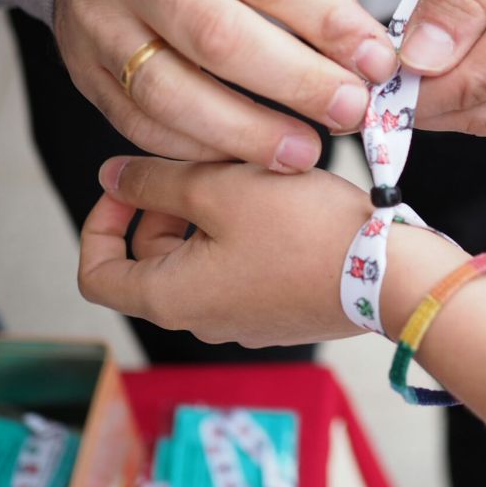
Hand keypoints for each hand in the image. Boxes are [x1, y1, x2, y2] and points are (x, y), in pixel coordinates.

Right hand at [55, 0, 396, 171]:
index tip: (377, 62)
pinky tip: (248, 155)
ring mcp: (98, 22)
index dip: (328, 23)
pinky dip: (203, 149)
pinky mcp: (84, 74)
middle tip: (351, 111)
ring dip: (249, 133)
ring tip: (305, 152)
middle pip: (220, 36)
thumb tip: (367, 54)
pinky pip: (145, 126)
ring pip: (174, 93)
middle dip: (298, 83)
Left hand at [79, 157, 375, 346]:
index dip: (100, 222)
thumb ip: (155, 181)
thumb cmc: (305, 232)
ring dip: (210, 217)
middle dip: (165, 208)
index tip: (129, 186)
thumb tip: (111, 178)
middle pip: (152, 261)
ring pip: (201, 261)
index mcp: (170, 297)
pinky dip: (243, 236)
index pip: (96, 273)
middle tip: (204, 165)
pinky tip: (282, 205)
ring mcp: (244, 321)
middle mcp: (201, 320)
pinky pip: (241, 272)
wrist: (389, 274)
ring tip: (250, 177)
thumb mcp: (220, 189)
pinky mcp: (280, 313)